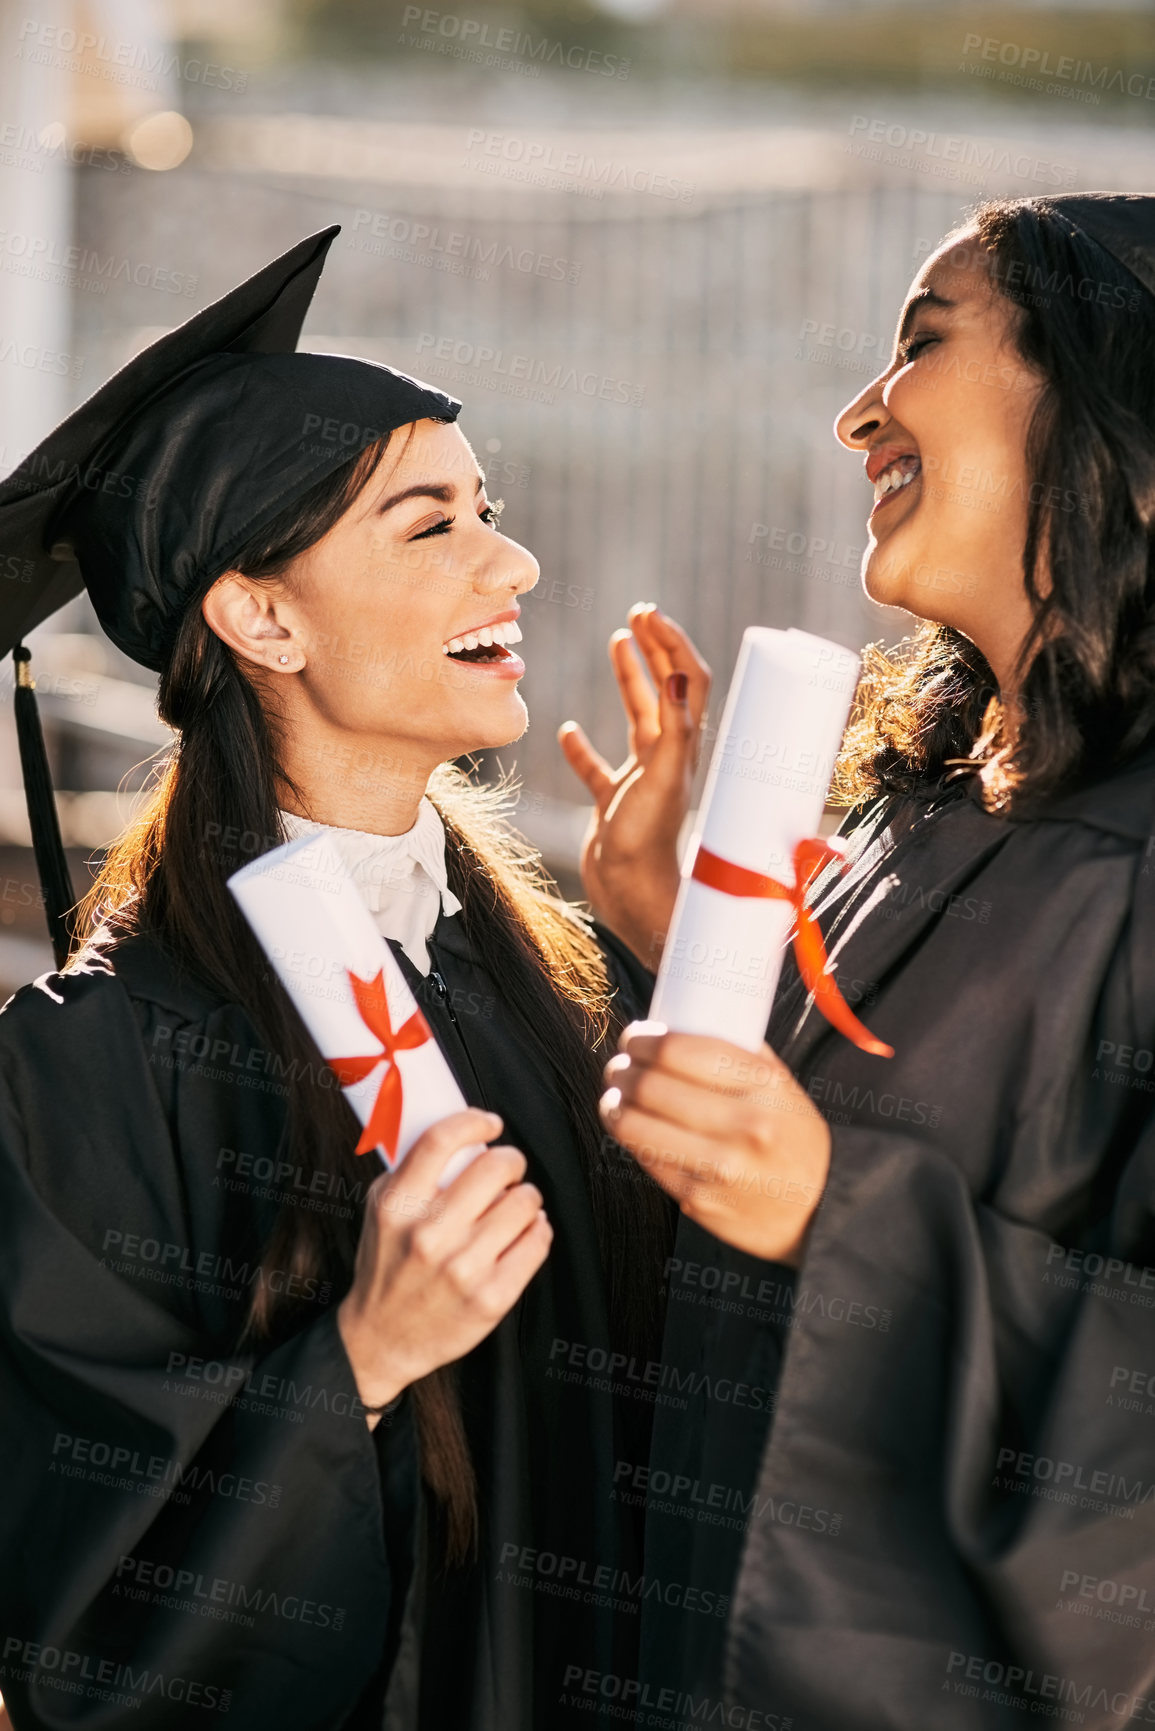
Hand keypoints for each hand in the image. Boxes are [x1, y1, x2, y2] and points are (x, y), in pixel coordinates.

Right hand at [337, 1109, 551, 1426]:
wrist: (382, 1338)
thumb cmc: (387, 1266)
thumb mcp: (380, 1210)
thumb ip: (412, 1169)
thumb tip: (459, 1134)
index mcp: (398, 1206)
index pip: (441, 1141)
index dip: (473, 1121)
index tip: (489, 1123)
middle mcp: (429, 1236)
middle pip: (494, 1167)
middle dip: (510, 1160)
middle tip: (508, 1168)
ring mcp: (463, 1269)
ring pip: (524, 1203)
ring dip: (526, 1196)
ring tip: (515, 1202)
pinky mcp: (491, 1298)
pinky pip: (537, 1242)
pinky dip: (537, 1229)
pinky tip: (525, 1230)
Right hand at [558, 603, 709, 968]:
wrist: (630, 898)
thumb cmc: (647, 843)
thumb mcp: (663, 780)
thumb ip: (674, 730)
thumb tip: (680, 675)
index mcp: (684, 748)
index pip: (689, 681)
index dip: (674, 644)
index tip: (650, 615)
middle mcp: (668, 759)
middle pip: (667, 690)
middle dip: (656, 649)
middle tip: (639, 615)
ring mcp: (642, 780)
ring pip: (638, 719)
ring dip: (630, 680)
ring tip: (617, 643)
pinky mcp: (615, 803)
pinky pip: (599, 768)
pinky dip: (583, 748)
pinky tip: (568, 732)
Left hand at [600, 1025, 830, 1265]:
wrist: (820, 1210)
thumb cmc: (793, 1139)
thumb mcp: (781, 1086)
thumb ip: (739, 1054)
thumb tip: (683, 1022)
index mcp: (762, 1085)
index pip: (677, 1051)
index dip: (641, 1040)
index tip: (634, 1039)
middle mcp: (742, 1125)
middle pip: (649, 1085)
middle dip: (621, 1070)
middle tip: (619, 1066)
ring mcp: (718, 1166)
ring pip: (634, 1125)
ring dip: (613, 1104)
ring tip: (616, 1096)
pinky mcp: (697, 1199)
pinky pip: (644, 1159)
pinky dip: (630, 1138)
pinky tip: (631, 1127)